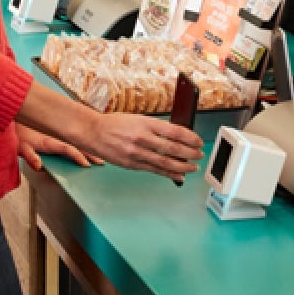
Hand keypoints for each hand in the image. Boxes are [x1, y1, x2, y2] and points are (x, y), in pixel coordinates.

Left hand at [17, 123, 98, 171]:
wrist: (16, 117)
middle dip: (90, 153)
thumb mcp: (21, 147)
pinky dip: (84, 143)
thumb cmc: (19, 136)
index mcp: (51, 142)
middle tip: (102, 161)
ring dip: (89, 148)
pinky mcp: (59, 135)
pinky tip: (91, 146)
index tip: (87, 164)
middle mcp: (58, 138)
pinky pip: (74, 140)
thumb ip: (30, 157)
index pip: (69, 149)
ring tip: (100, 155)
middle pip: (78, 145)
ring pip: (78, 142)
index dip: (78, 156)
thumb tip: (39, 166)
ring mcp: (59, 136)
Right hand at [82, 112, 203, 181]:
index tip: (198, 141)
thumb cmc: (115, 124)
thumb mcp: (139, 119)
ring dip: (183, 166)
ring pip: (166, 162)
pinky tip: (179, 176)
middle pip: (173, 148)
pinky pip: (155, 171)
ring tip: (193, 167)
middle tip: (199, 155)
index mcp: (146, 123)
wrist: (93, 132)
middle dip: (190, 153)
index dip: (190, 138)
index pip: (175, 131)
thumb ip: (157, 127)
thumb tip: (177, 136)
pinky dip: (169, 174)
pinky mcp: (132, 164)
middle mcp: (142, 138)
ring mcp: (137, 153)